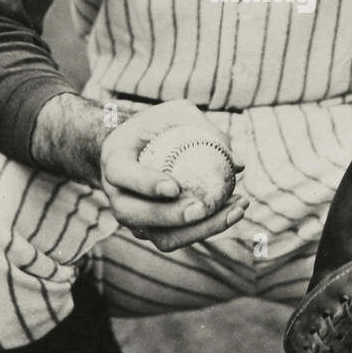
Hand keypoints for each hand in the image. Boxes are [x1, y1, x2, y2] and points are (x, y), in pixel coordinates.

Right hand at [100, 100, 247, 252]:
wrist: (139, 148)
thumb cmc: (160, 126)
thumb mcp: (177, 114)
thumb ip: (203, 129)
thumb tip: (237, 163)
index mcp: (114, 160)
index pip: (122, 175)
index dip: (144, 184)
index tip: (175, 187)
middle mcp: (117, 196)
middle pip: (135, 216)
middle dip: (169, 217)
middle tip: (203, 208)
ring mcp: (134, 220)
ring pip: (161, 238)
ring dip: (200, 230)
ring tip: (235, 209)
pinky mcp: (154, 232)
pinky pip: (180, 238)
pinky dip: (208, 228)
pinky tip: (235, 210)